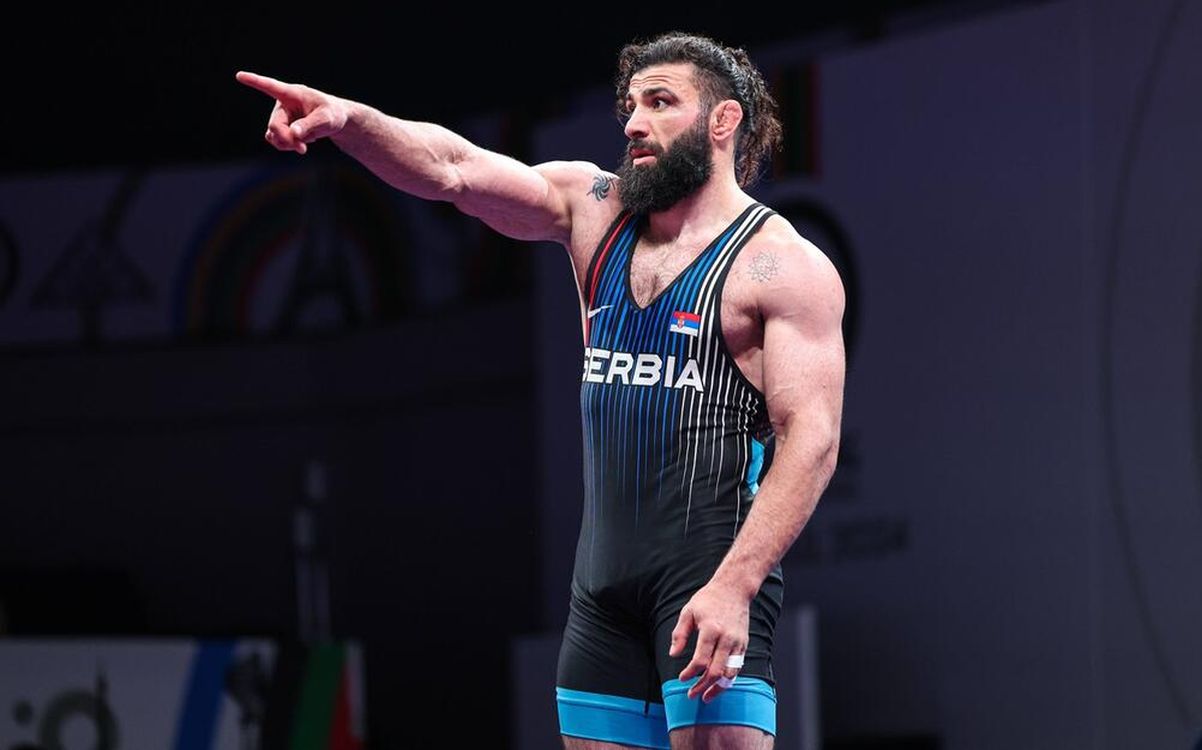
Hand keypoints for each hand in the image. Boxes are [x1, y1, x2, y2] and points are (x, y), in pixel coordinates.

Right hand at [235, 71, 348, 154]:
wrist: (334, 121)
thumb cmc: (332, 114)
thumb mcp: (327, 119)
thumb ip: (310, 125)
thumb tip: (293, 133)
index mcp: (292, 94)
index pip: (271, 86)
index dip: (254, 81)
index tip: (240, 75)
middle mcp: (282, 104)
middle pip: (275, 125)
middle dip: (287, 139)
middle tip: (302, 149)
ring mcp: (280, 117)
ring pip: (273, 135)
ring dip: (287, 144)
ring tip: (303, 147)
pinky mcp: (281, 128)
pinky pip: (276, 141)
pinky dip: (287, 146)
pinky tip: (301, 144)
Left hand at [668, 581, 749, 701]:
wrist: (734, 589)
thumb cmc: (708, 600)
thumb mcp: (688, 612)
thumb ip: (680, 634)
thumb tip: (673, 655)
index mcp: (711, 630)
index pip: (701, 660)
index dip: (690, 673)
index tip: (682, 678)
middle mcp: (726, 638)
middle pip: (716, 671)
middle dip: (702, 686)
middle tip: (691, 694)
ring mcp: (737, 642)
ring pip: (730, 673)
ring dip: (718, 688)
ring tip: (707, 696)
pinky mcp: (744, 644)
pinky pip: (737, 667)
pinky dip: (727, 679)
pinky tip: (718, 684)